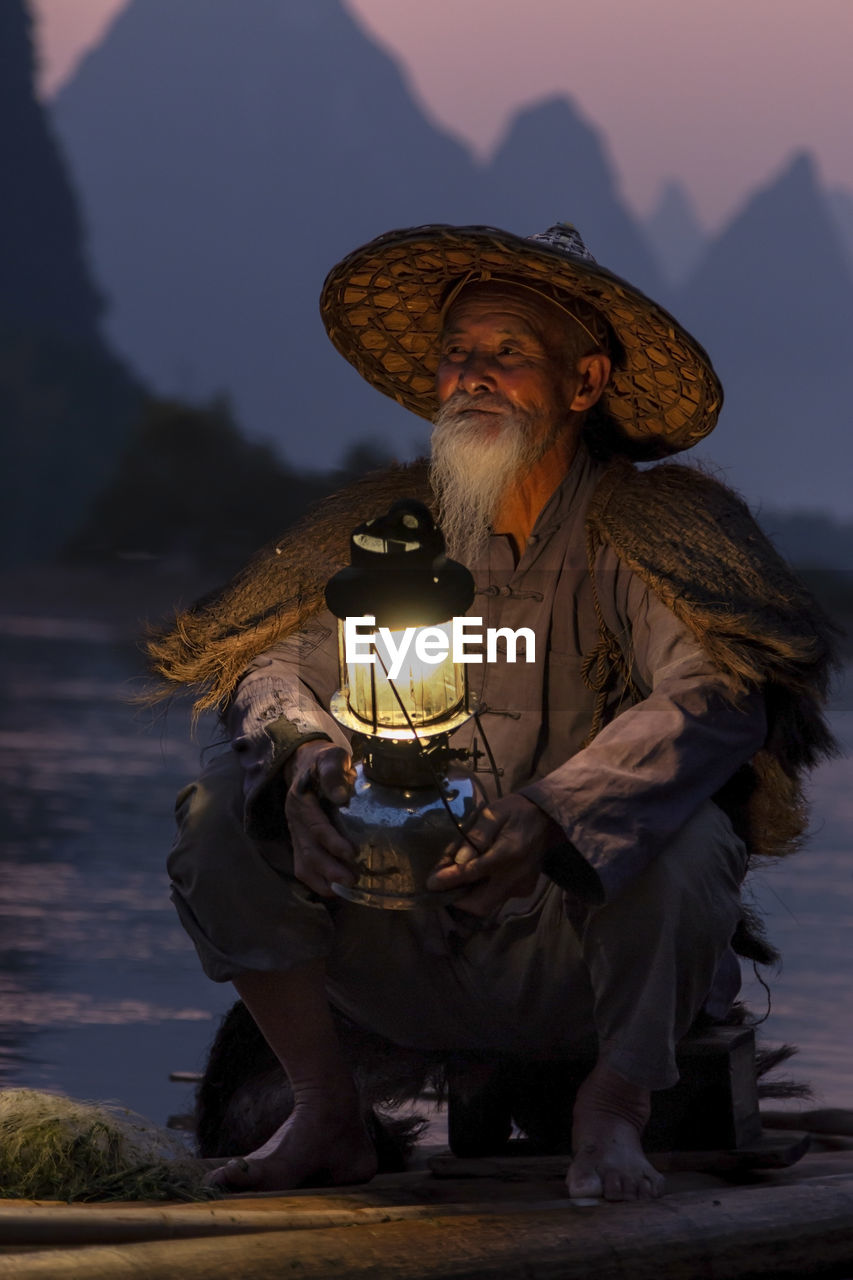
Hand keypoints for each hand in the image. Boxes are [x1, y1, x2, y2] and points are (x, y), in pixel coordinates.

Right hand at [284, 742, 356, 896]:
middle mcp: (295, 819)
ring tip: (345, 889)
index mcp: (301, 799)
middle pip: (307, 849)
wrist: (304, 763)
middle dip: (329, 868)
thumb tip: (341, 796)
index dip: (332, 841)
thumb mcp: (331, 758)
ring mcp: (296, 832)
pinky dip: (317, 881)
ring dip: (323, 879)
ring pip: (303, 862)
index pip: (315, 824)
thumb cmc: (323, 761)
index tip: (352, 853)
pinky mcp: (300, 842)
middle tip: (352, 880)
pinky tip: (335, 890)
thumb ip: (334, 773)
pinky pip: (303, 866)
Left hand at [425, 794, 562, 917]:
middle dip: (456, 898)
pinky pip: (497, 899)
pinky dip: (482, 891)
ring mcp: (522, 887)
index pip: (471, 874)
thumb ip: (477, 835)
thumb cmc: (515, 812)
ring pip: (486, 905)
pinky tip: (478, 876)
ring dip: (468, 896)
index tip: (431, 883)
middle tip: (442, 884)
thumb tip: (459, 860)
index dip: (448, 880)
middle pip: (478, 904)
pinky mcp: (525, 890)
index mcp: (507, 853)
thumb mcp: (493, 813)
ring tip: (457, 878)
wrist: (547, 818)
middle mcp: (516, 877)